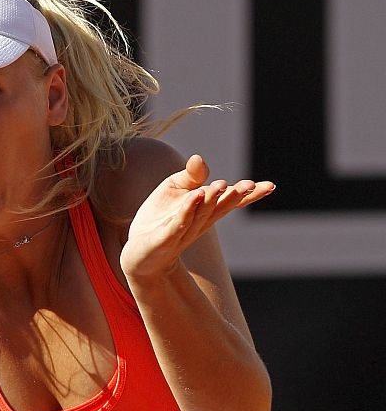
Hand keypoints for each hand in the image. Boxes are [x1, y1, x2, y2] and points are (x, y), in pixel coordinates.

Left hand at [120, 154, 274, 280]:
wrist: (140, 251)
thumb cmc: (161, 218)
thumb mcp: (175, 189)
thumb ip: (191, 176)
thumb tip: (199, 158)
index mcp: (206, 210)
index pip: (230, 201)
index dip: (249, 194)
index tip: (270, 186)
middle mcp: (199, 222)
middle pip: (220, 208)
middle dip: (234, 196)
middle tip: (249, 185)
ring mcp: (182, 232)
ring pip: (201, 214)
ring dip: (212, 200)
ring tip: (221, 185)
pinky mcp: (165, 238)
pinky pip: (178, 223)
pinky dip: (187, 211)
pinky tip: (195, 197)